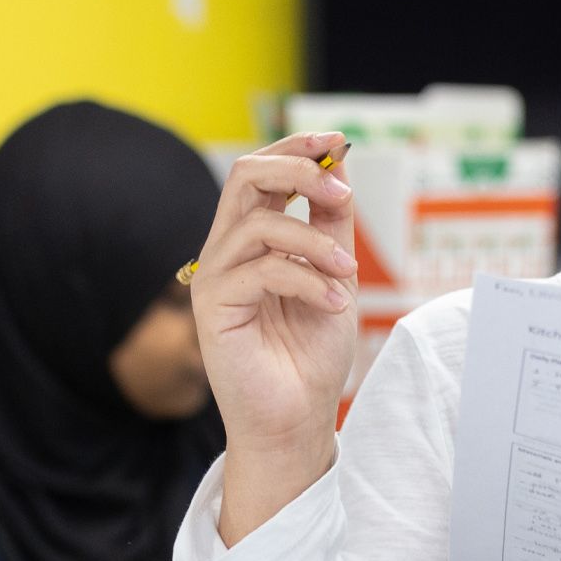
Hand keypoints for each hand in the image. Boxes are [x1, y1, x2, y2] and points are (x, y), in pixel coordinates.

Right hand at [195, 132, 361, 544]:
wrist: (296, 418)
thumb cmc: (311, 355)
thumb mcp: (334, 277)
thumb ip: (331, 226)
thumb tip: (337, 167)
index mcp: (252, 238)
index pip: (262, 171)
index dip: (296, 147)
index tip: (336, 141)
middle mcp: (226, 250)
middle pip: (246, 175)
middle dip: (298, 170)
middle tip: (342, 196)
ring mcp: (215, 277)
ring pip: (260, 222)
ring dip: (315, 242)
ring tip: (347, 277)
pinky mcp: (213, 308)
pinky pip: (261, 270)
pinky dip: (307, 281)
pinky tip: (333, 303)